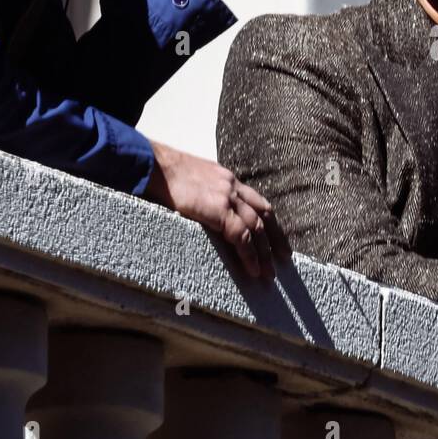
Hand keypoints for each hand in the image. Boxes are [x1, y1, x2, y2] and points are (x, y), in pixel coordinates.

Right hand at [144, 140, 288, 280]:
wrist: (153, 164)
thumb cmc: (161, 173)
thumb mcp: (190, 179)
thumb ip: (202, 194)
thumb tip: (200, 210)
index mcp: (227, 178)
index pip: (256, 200)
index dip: (268, 220)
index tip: (276, 237)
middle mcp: (232, 186)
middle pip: (264, 214)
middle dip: (276, 238)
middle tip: (284, 259)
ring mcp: (227, 197)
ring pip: (256, 228)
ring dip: (265, 253)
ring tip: (269, 274)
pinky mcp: (218, 210)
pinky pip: (241, 237)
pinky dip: (250, 255)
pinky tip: (253, 270)